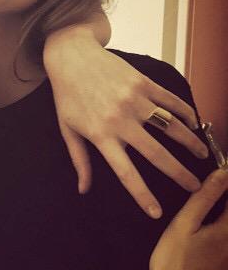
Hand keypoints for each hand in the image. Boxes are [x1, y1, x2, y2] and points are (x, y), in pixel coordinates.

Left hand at [43, 29, 208, 217]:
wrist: (71, 56)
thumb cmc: (67, 95)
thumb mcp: (67, 129)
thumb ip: (79, 160)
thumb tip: (83, 189)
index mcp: (101, 135)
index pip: (125, 172)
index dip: (142, 195)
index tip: (157, 213)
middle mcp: (121, 119)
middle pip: (157, 154)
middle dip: (179, 174)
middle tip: (195, 187)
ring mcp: (134, 100)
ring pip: (171, 126)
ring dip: (190, 143)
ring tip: (202, 156)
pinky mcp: (143, 82)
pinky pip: (171, 101)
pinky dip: (186, 113)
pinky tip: (194, 125)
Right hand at [144, 168, 227, 269]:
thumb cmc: (173, 264)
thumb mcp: (182, 227)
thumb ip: (203, 200)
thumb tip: (222, 174)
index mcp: (227, 233)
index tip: (227, 181)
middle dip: (224, 219)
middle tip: (208, 228)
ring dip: (222, 242)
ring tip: (204, 249)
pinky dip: (225, 267)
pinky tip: (211, 267)